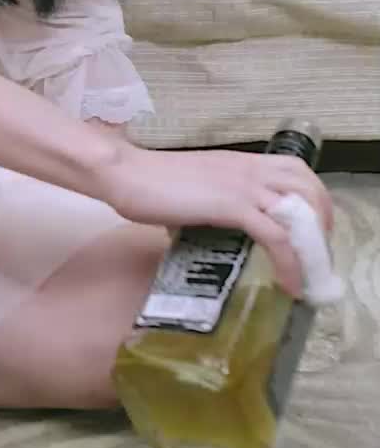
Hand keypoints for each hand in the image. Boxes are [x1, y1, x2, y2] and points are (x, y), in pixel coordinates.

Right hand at [94, 143, 333, 297]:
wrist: (127, 174)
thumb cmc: (151, 184)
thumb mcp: (197, 188)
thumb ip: (216, 201)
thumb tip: (219, 225)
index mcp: (242, 163)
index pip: (297, 171)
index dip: (313, 200)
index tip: (311, 232)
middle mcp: (250, 169)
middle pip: (309, 188)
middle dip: (321, 224)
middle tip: (316, 256)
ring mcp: (243, 186)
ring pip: (300, 212)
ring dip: (312, 246)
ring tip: (309, 273)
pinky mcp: (232, 206)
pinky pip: (275, 236)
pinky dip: (289, 262)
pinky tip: (287, 284)